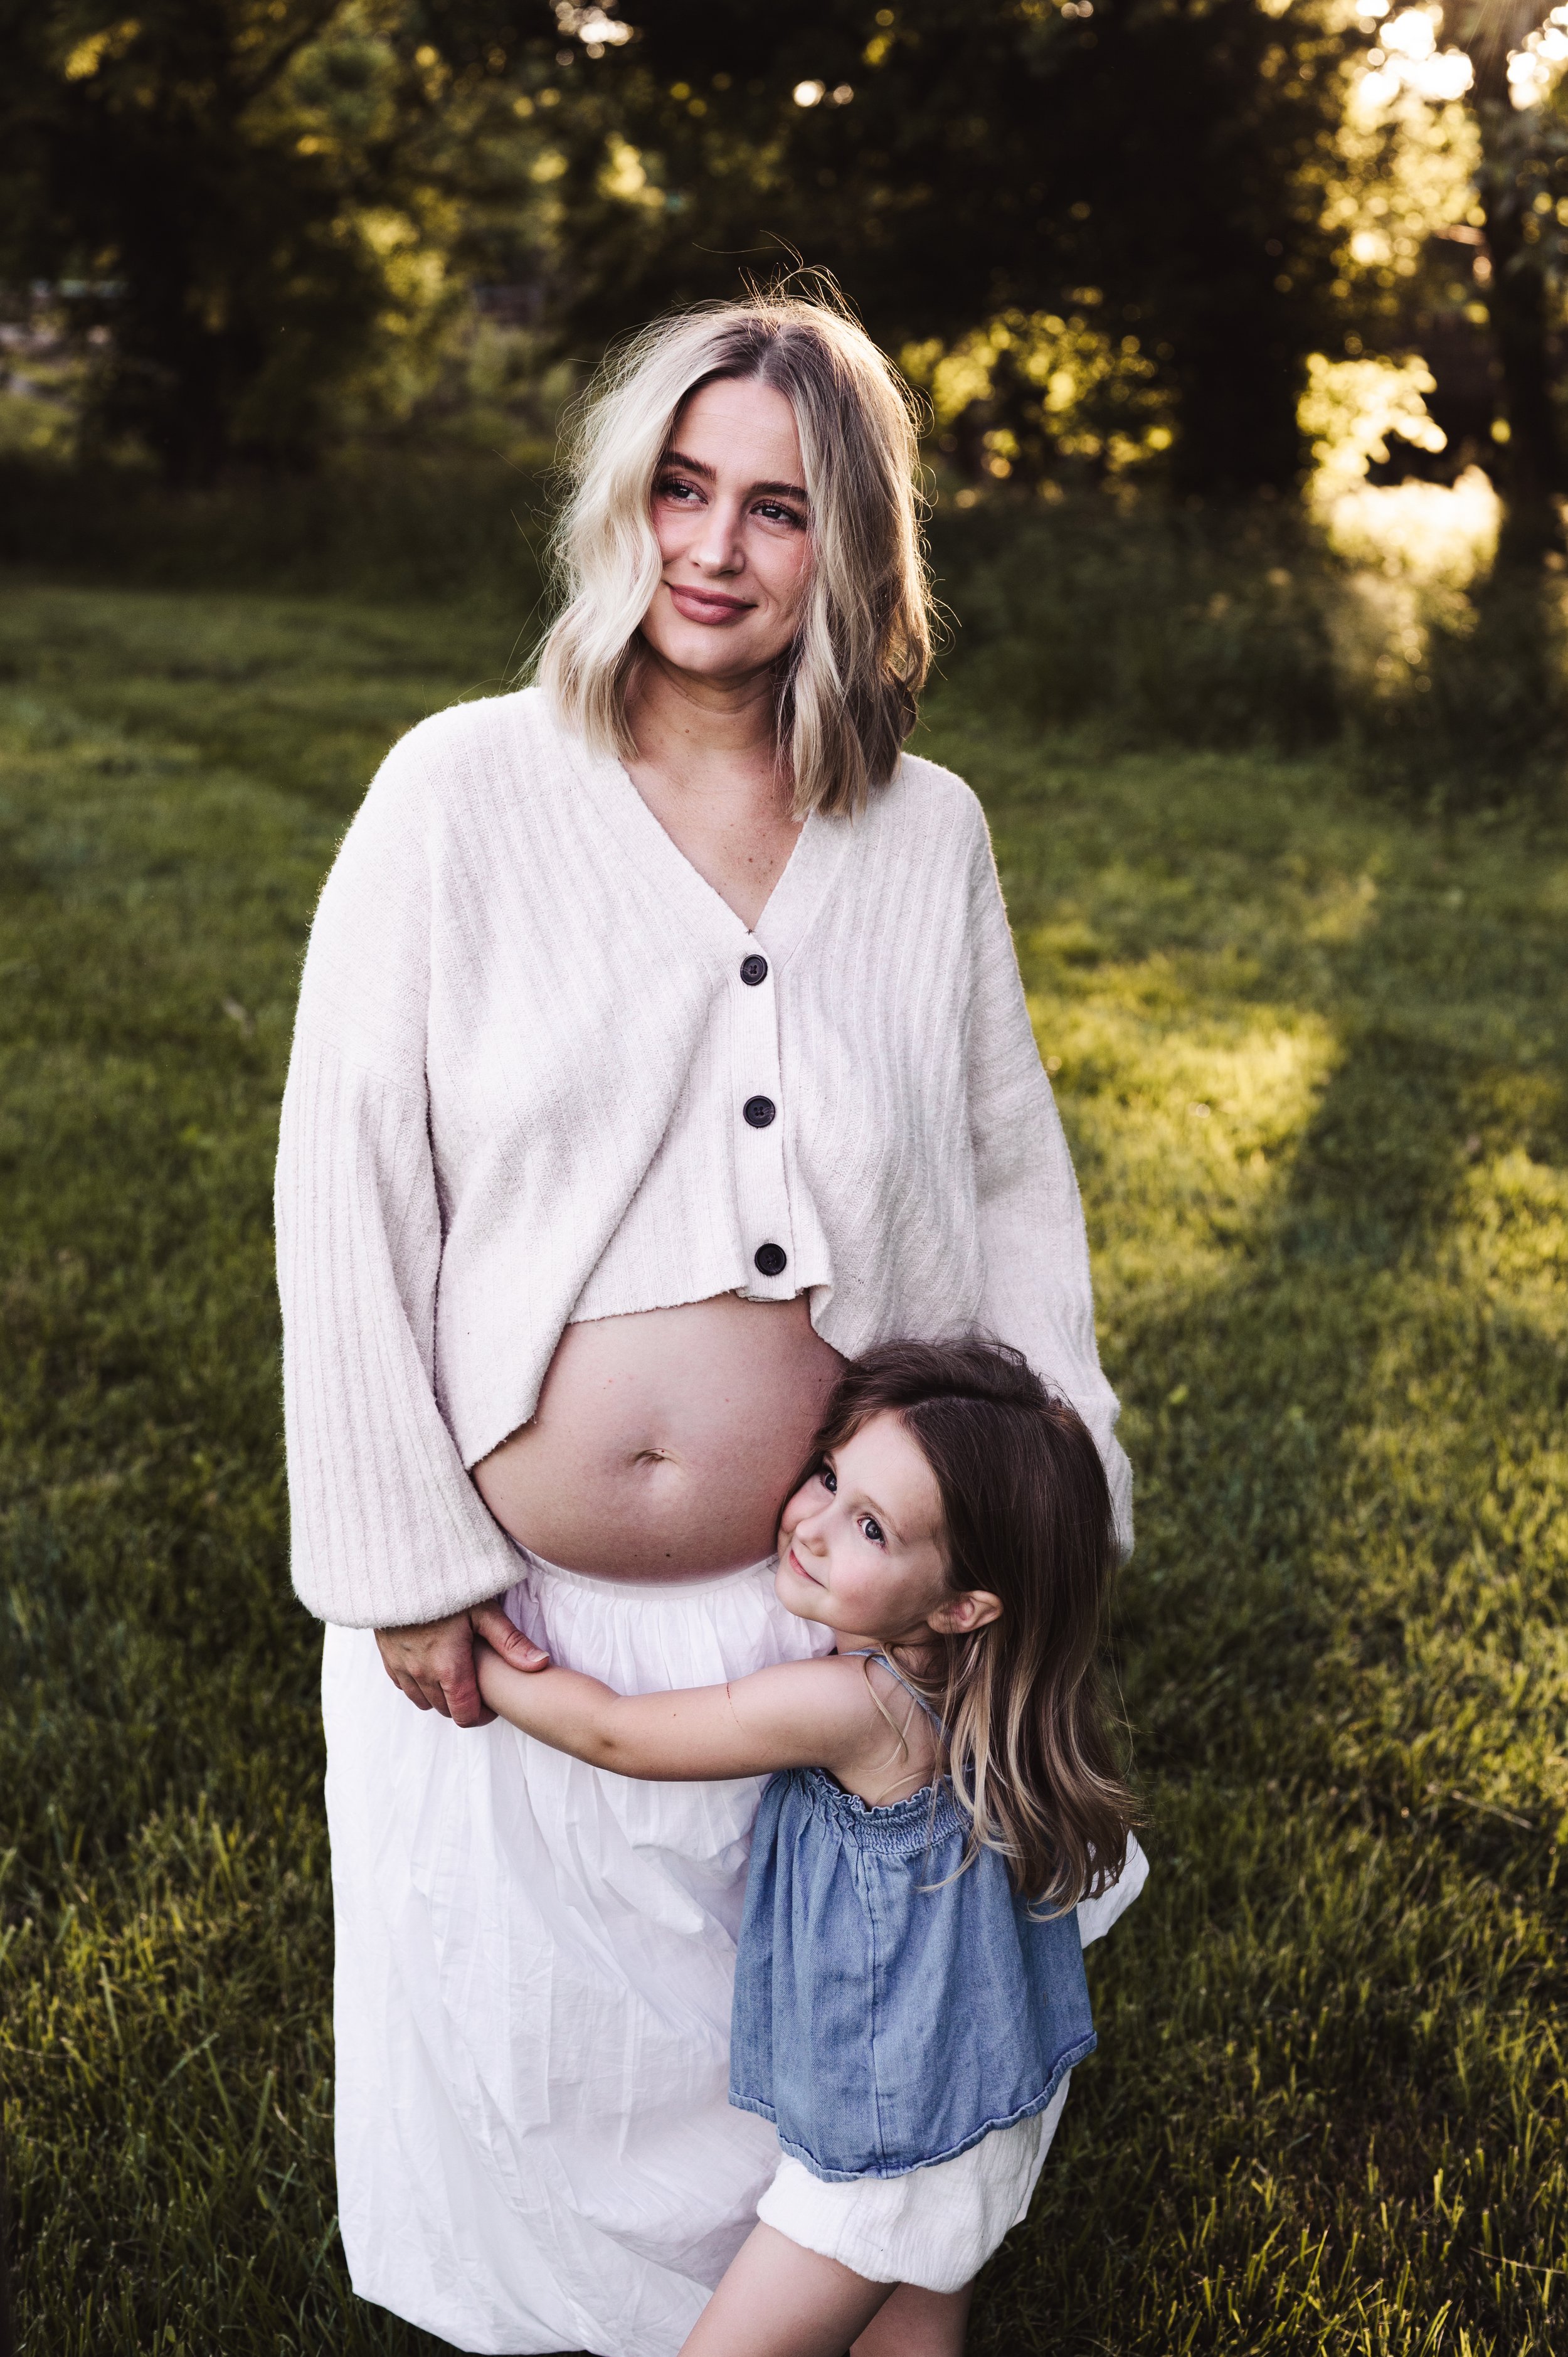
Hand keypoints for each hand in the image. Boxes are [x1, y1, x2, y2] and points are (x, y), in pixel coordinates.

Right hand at [374, 1599, 546, 1728]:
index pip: (465, 1715)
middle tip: (479, 1687)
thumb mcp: (484, 1611)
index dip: (482, 1716)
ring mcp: (401, 1667)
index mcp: (448, 1668)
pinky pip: (404, 1686)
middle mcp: (422, 1674)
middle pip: (446, 1710)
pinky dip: (419, 1685)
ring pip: (423, 1701)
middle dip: (464, 1706)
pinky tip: (432, 1666)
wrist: (403, 1571)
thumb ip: (511, 1642)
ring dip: (441, 1697)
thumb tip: (541, 1664)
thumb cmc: (448, 1587)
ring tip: (457, 1677)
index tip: (492, 1704)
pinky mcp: (387, 1658)